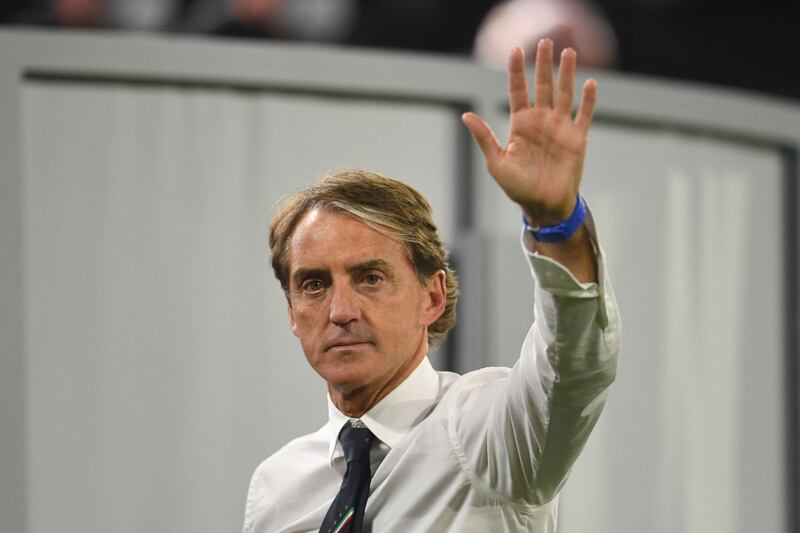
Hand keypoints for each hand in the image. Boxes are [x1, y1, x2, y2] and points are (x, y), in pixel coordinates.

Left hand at [462, 39, 596, 226]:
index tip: (515, 50)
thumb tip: (466, 116)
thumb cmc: (518, 188)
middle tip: (546, 41)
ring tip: (569, 52)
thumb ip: (484, 138)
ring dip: (567, 74)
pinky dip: (588, 100)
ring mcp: (560, 128)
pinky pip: (584, 115)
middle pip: (543, 85)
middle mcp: (540, 121)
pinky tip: (590, 83)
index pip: (518, 91)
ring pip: (565, 94)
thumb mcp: (497, 163)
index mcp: (520, 124)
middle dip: (544, 63)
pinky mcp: (577, 139)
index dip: (517, 71)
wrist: (544, 206)